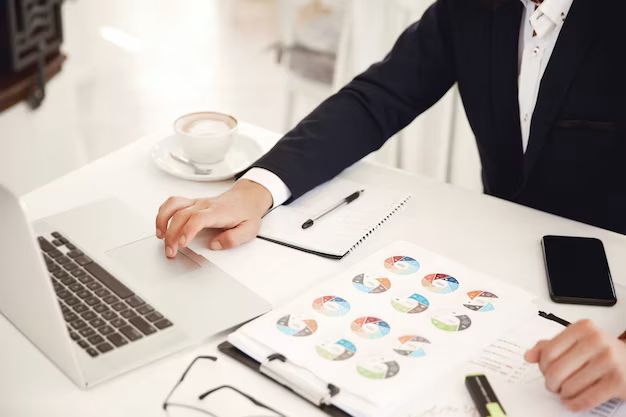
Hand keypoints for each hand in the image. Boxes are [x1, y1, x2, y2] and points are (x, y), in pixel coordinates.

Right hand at [155, 179, 272, 257]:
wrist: (248, 197)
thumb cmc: (247, 213)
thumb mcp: (249, 230)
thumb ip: (233, 239)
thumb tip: (215, 245)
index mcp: (218, 212)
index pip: (198, 218)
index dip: (188, 230)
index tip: (182, 243)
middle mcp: (205, 205)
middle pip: (181, 215)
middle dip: (172, 234)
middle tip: (171, 251)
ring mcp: (197, 202)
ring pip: (173, 205)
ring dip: (162, 220)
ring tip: (160, 236)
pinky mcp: (193, 203)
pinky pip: (173, 203)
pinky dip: (163, 213)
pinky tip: (162, 225)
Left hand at [524, 319, 625, 411]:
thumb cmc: (601, 351)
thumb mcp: (576, 342)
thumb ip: (551, 346)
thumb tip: (529, 356)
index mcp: (583, 328)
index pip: (548, 351)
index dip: (542, 367)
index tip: (545, 372)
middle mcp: (596, 341)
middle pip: (556, 370)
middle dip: (551, 383)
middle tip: (553, 386)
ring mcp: (609, 361)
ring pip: (570, 386)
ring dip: (563, 394)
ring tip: (565, 392)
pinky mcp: (618, 381)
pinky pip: (587, 398)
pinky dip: (574, 404)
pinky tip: (571, 402)